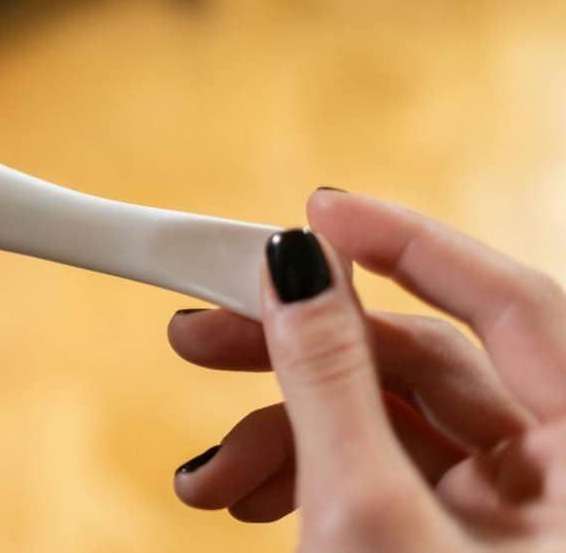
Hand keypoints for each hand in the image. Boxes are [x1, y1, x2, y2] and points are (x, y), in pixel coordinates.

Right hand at [168, 191, 565, 549]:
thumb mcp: (364, 513)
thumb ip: (329, 381)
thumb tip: (295, 268)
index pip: (510, 304)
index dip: (408, 243)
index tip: (317, 212)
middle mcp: (554, 476)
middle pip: (422, 364)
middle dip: (298, 354)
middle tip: (202, 335)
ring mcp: (506, 514)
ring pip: (384, 422)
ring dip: (281, 435)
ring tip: (208, 475)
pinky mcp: (453, 539)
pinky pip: (375, 472)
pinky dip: (304, 475)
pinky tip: (242, 495)